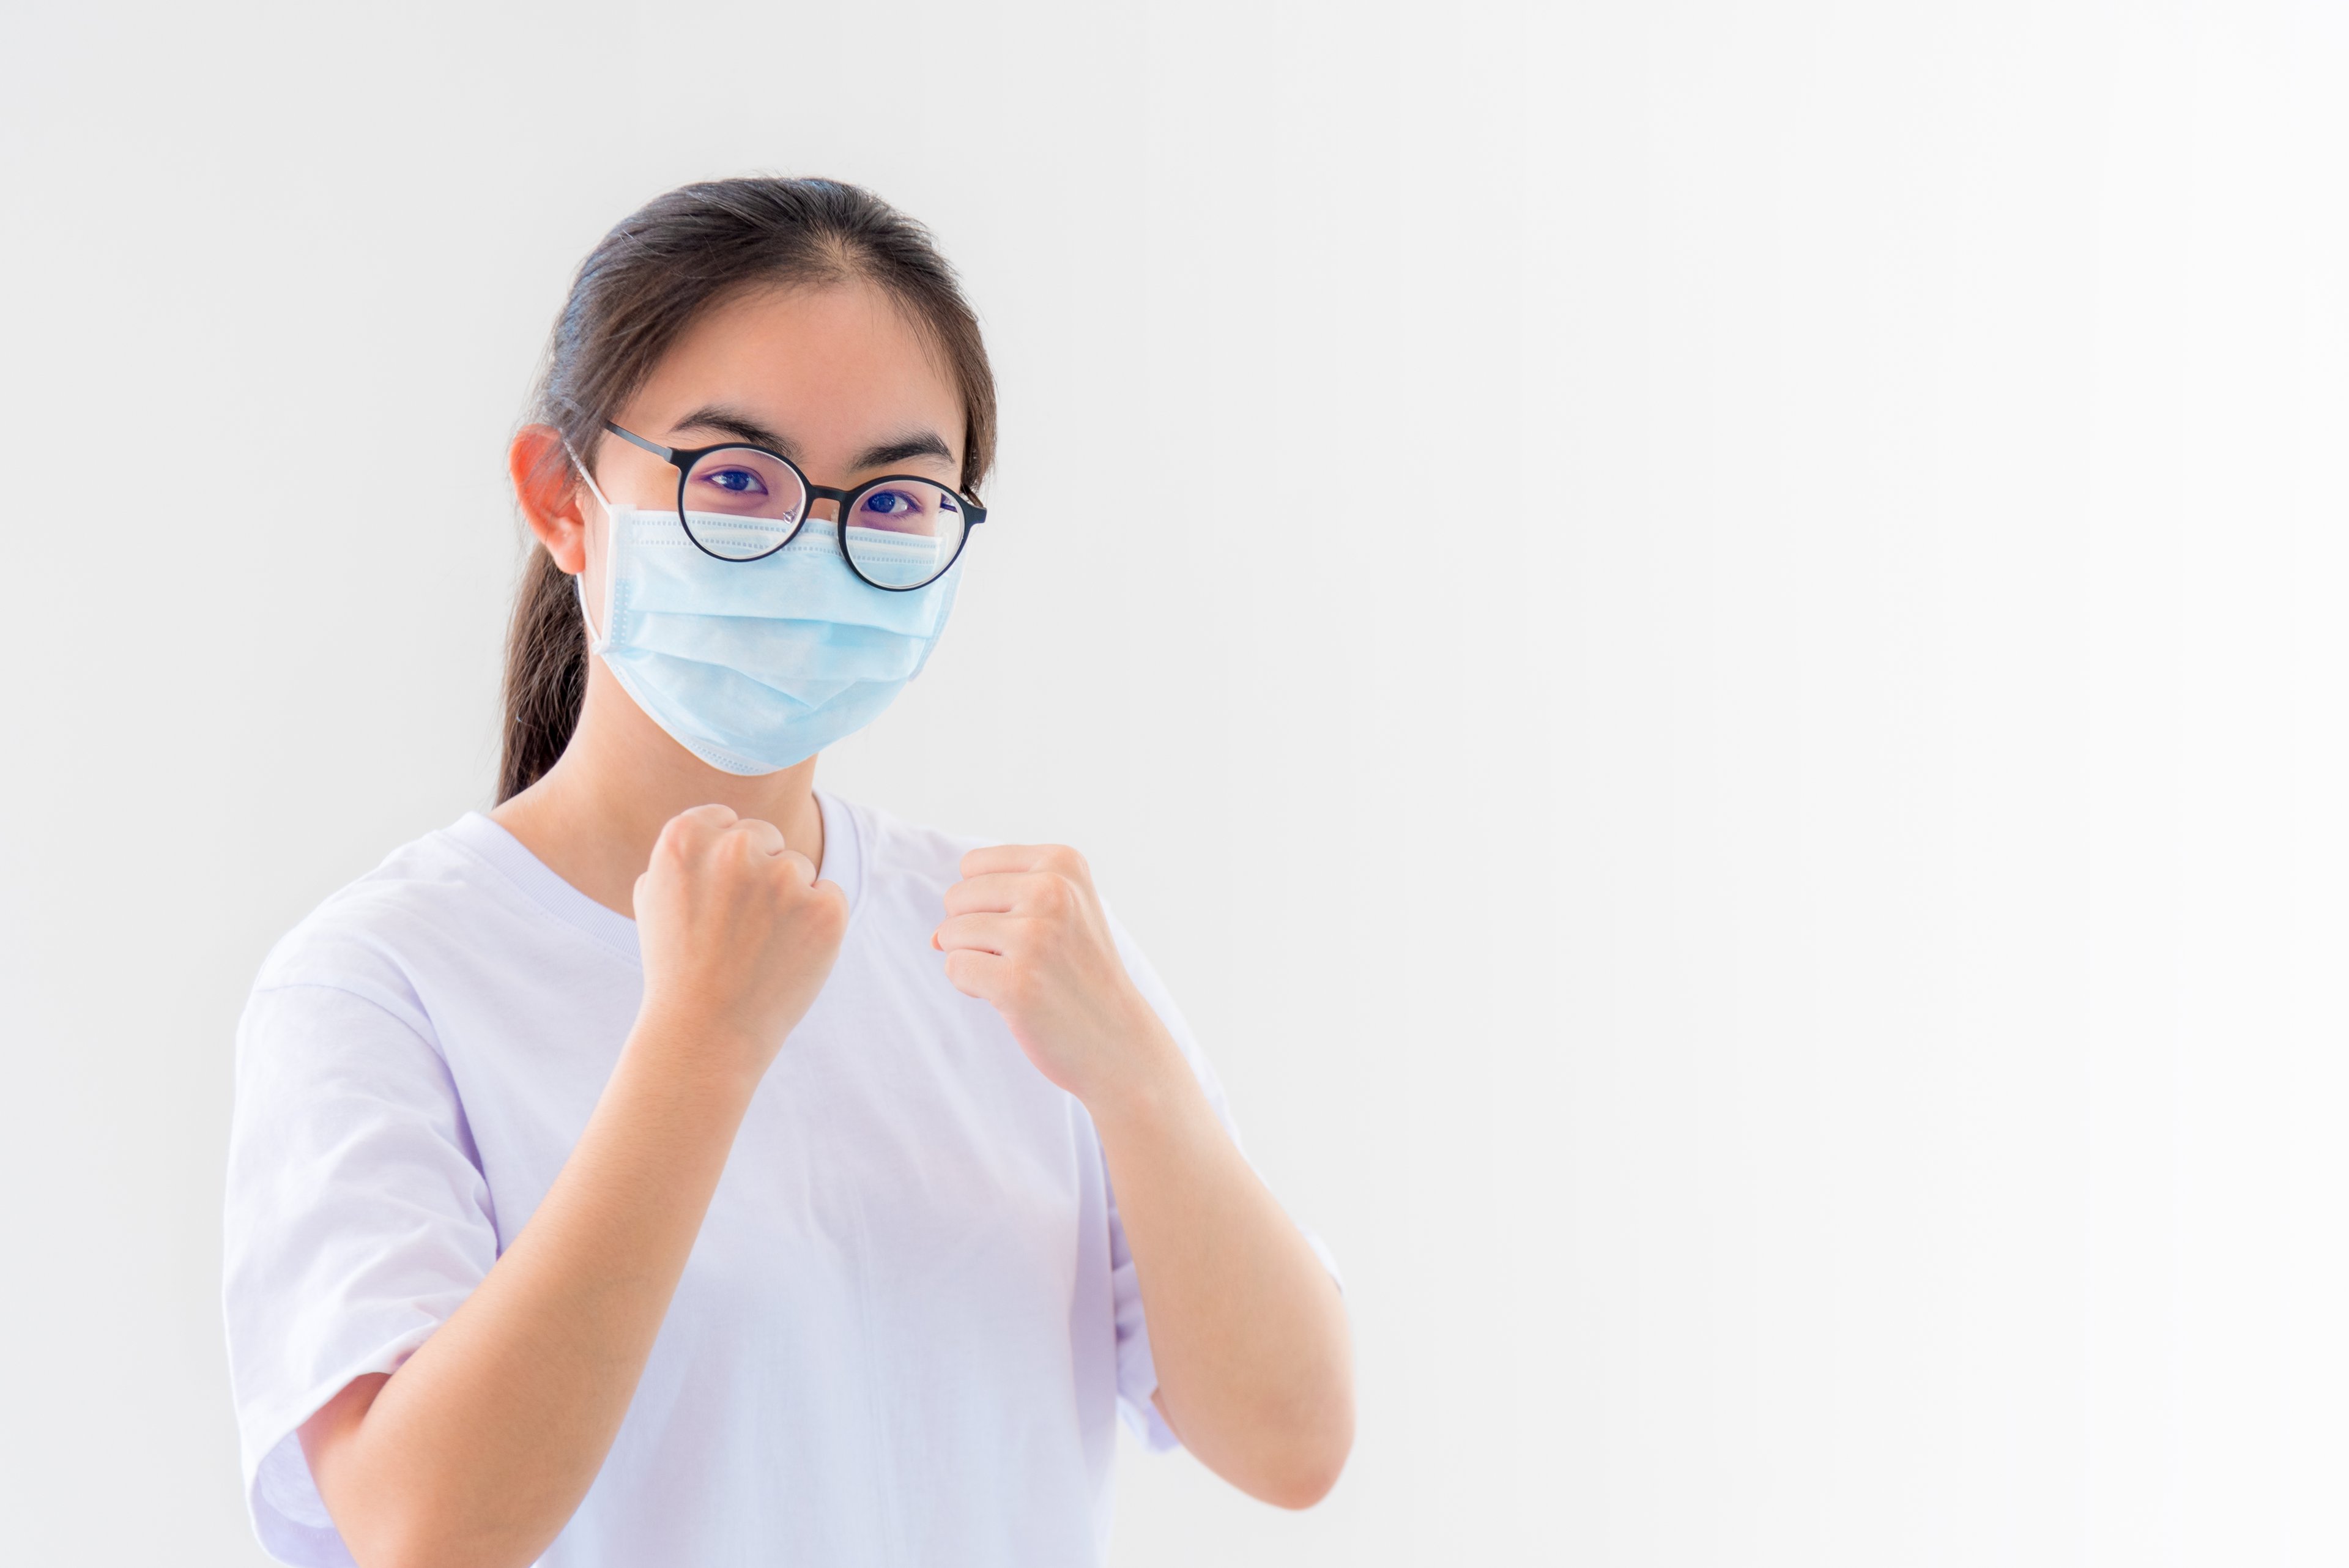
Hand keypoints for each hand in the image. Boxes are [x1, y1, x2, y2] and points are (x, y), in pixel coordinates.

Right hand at [632, 803, 848, 1085]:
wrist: (704, 1034)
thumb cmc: (677, 967)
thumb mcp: (654, 896)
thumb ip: (684, 851)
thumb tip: (717, 823)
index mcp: (685, 837)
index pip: (727, 820)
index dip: (726, 862)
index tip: (717, 898)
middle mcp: (735, 848)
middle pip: (768, 840)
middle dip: (760, 875)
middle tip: (738, 928)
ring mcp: (784, 878)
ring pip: (800, 869)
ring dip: (788, 901)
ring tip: (758, 948)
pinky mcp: (825, 908)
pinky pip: (830, 896)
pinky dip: (817, 923)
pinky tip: (787, 955)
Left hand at [934, 844, 1179, 1109]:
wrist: (1119, 1040)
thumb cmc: (1081, 974)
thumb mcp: (1062, 911)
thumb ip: (996, 903)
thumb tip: (933, 936)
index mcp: (1062, 863)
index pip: (973, 865)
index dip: (984, 902)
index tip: (1025, 927)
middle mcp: (1051, 891)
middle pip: (957, 898)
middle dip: (973, 932)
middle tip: (1022, 959)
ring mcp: (1035, 937)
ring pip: (948, 933)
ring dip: (973, 960)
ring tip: (1020, 976)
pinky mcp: (1016, 982)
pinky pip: (954, 968)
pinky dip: (971, 987)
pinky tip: (1010, 997)